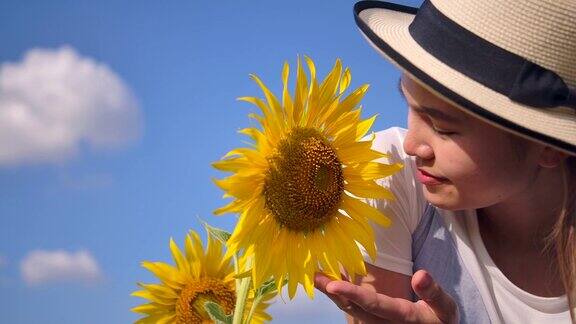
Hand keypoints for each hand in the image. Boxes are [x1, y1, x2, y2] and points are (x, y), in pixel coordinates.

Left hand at [314, 270, 458, 323]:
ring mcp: (376, 323)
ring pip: (349, 308)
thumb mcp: (445, 308)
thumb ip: (433, 292)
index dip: (352, 294)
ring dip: (332, 293)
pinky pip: (353, 307)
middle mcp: (384, 322)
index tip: (332, 285)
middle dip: (332, 292)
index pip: (373, 304)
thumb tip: (421, 275)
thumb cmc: (441, 319)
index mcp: (401, 316)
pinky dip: (340, 294)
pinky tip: (329, 280)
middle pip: (353, 307)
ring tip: (316, 275)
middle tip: (314, 274)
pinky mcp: (373, 319)